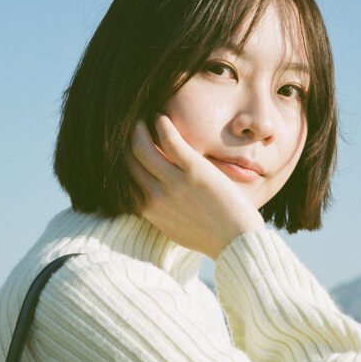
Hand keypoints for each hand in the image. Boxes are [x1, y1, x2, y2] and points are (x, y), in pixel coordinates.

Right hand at [126, 116, 264, 258]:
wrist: (238, 244)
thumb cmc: (213, 238)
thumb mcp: (177, 230)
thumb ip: (162, 214)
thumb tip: (156, 203)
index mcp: (150, 211)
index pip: (124, 179)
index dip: (123, 160)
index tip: (128, 146)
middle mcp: (155, 197)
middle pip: (128, 160)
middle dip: (126, 140)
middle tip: (132, 126)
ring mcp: (173, 183)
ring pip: (140, 146)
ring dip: (139, 127)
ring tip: (144, 117)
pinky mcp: (193, 171)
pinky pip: (168, 139)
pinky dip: (161, 124)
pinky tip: (162, 117)